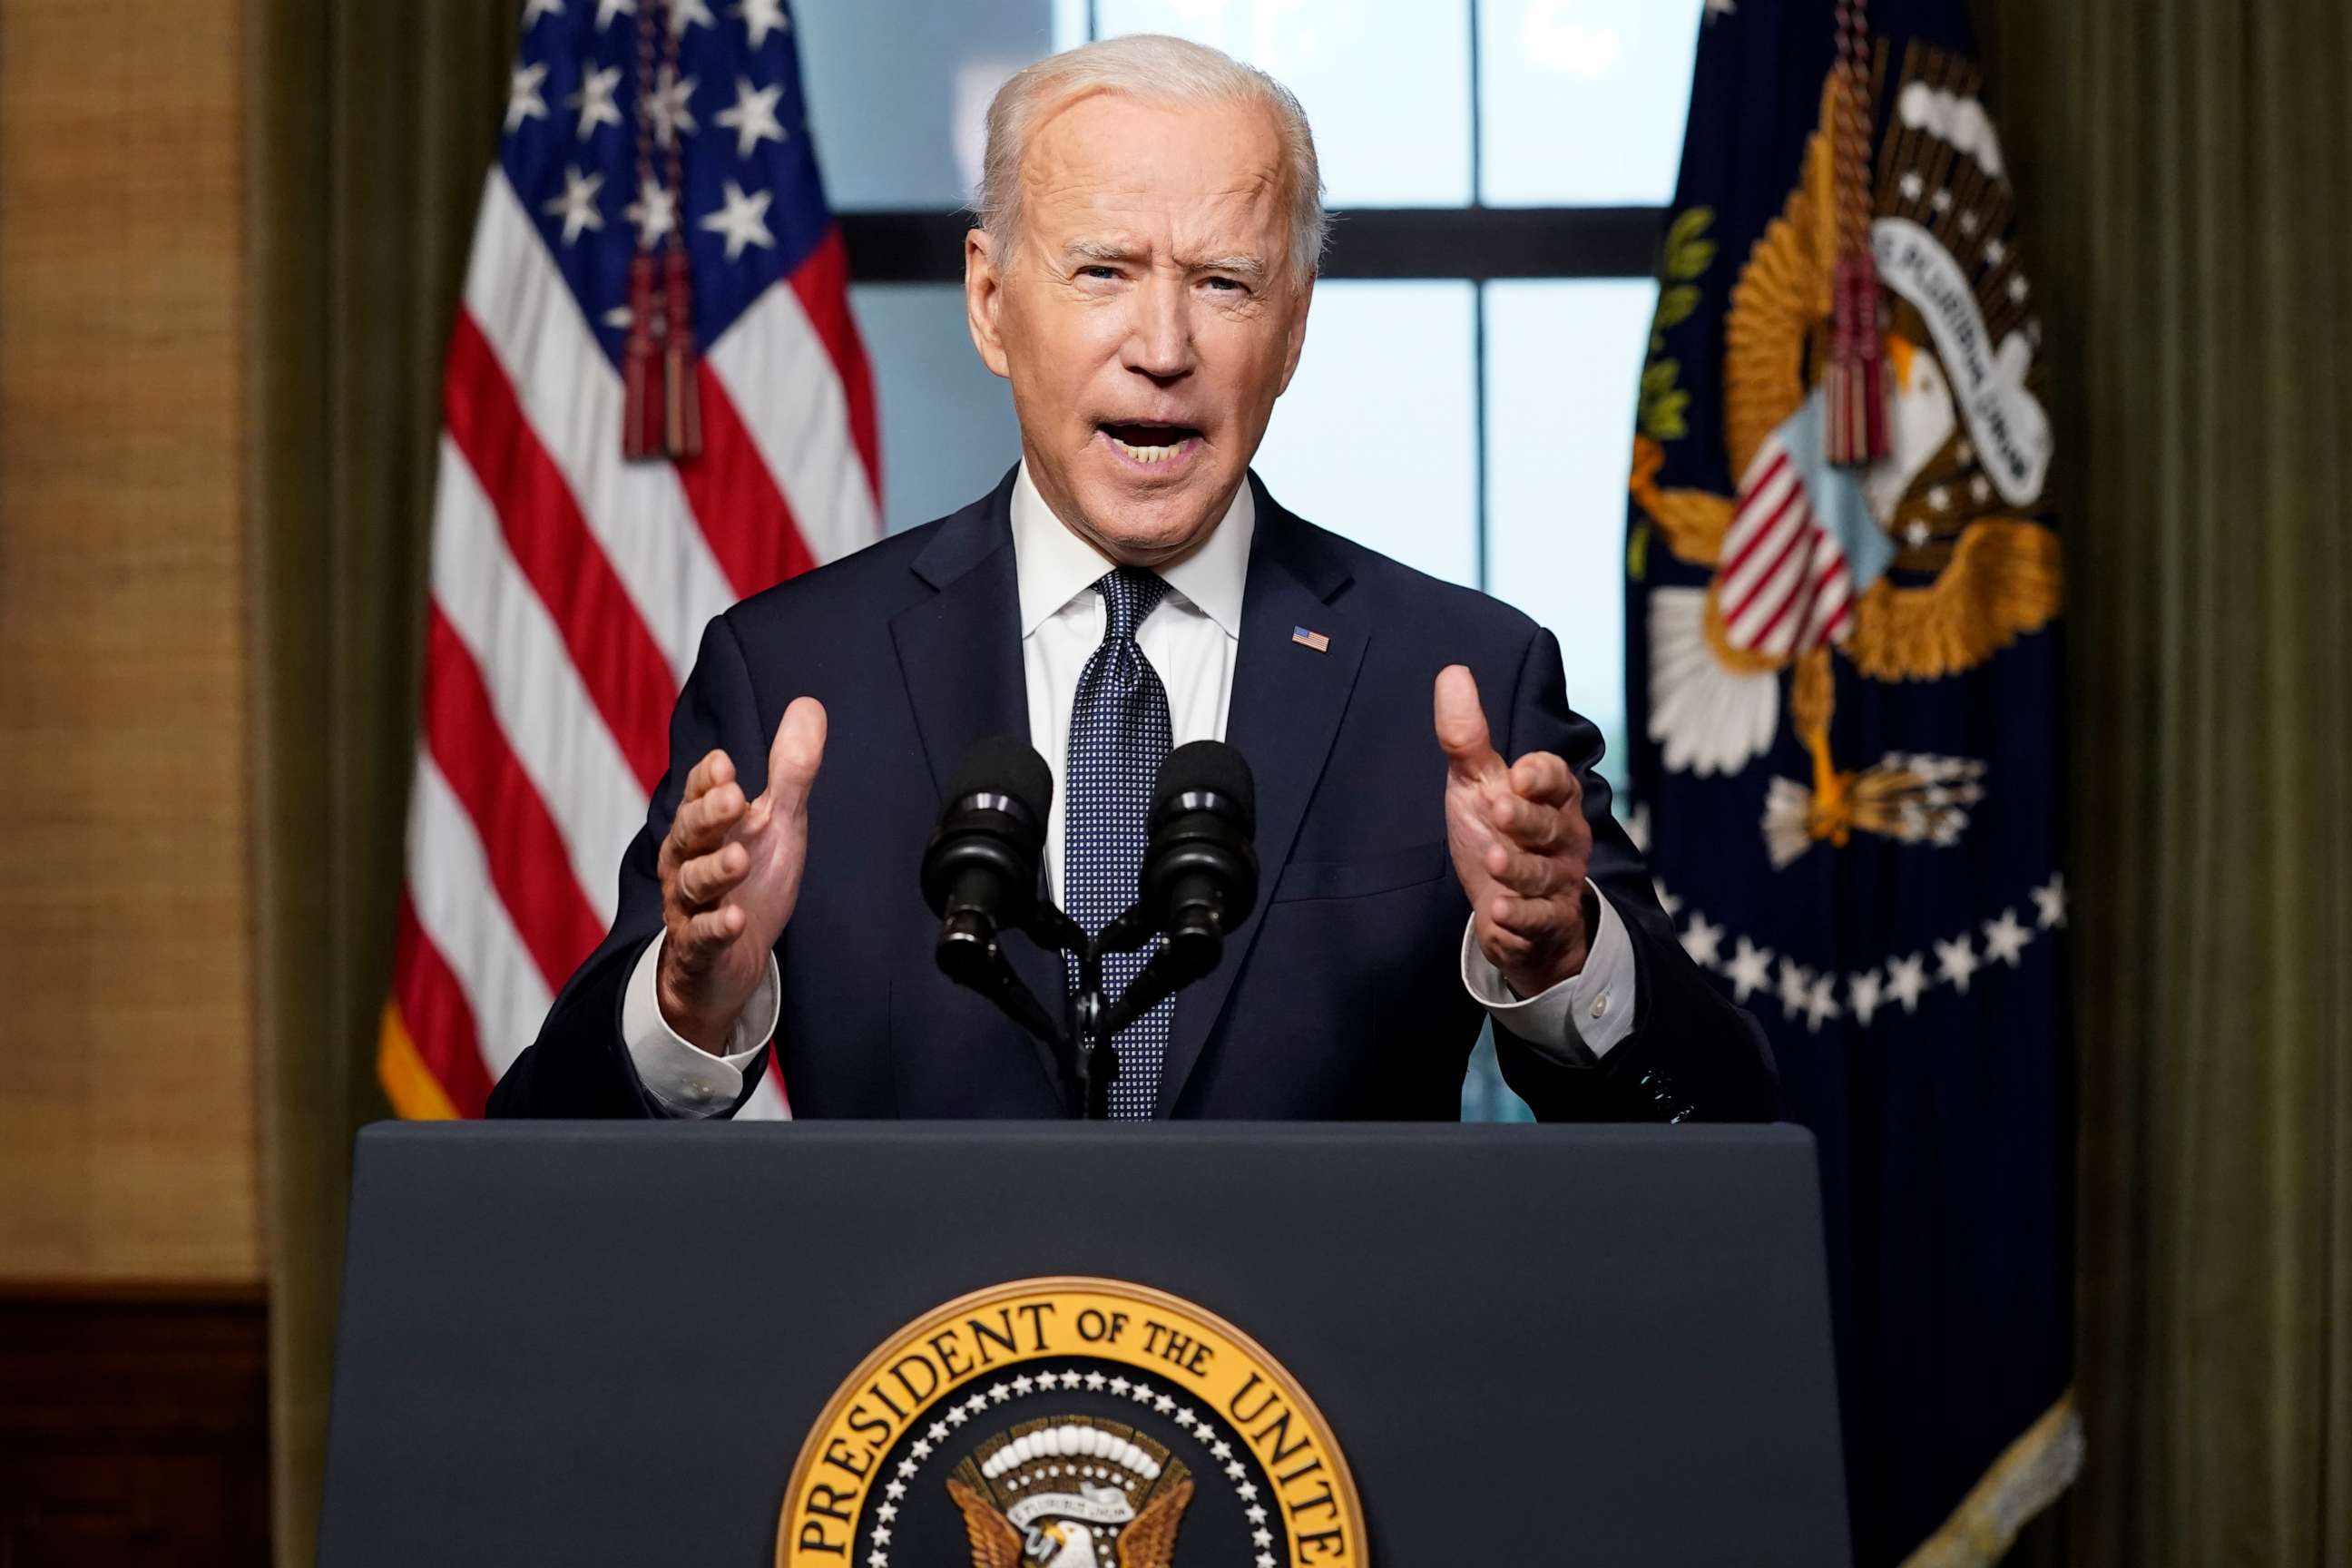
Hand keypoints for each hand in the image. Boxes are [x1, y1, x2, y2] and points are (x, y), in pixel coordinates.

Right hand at [654, 697, 826, 1050]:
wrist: (729, 961)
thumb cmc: (749, 881)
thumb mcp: (776, 823)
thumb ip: (790, 771)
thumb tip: (810, 705)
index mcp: (705, 826)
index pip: (699, 795)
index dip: (709, 780)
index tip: (726, 764)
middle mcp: (688, 860)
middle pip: (690, 832)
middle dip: (709, 815)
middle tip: (734, 797)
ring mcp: (690, 906)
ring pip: (693, 884)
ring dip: (714, 870)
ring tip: (739, 859)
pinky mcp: (700, 949)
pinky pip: (702, 938)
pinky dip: (716, 929)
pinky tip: (735, 919)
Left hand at [1434, 664, 1595, 997]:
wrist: (1508, 910)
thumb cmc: (1495, 833)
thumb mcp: (1476, 785)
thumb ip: (1466, 737)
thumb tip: (1452, 671)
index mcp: (1551, 798)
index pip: (1556, 779)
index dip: (1540, 775)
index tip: (1517, 773)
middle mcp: (1563, 838)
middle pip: (1551, 826)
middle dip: (1527, 819)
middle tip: (1499, 810)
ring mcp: (1559, 883)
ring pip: (1544, 875)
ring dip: (1520, 869)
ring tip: (1494, 861)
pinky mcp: (1547, 923)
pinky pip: (1540, 920)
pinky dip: (1521, 918)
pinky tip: (1499, 913)